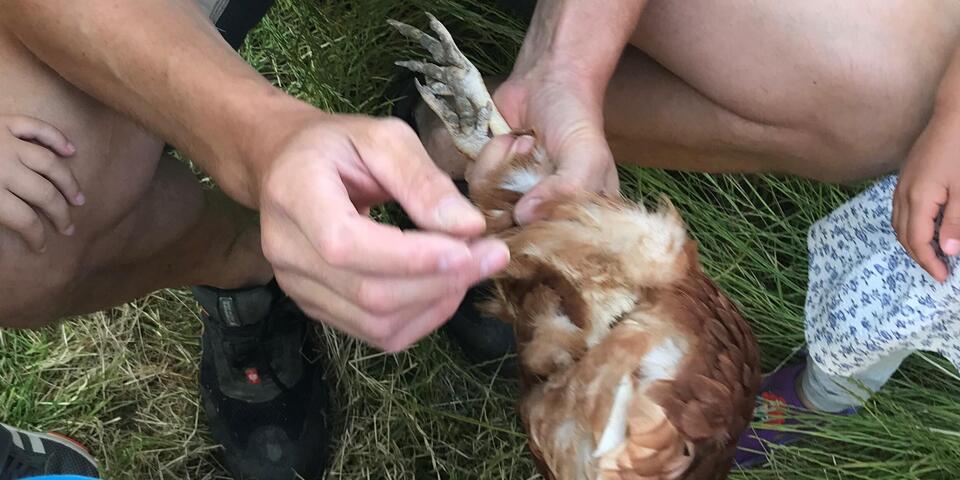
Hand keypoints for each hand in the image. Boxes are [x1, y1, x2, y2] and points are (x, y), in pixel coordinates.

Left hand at [0, 115, 84, 251]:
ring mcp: (6, 142)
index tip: (42, 247)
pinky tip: (70, 151)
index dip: (37, 238)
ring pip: (51, 164)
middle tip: (68, 227)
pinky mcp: (4, 122)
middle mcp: (4, 167)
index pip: (26, 221)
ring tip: (78, 199)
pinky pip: (38, 128)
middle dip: (60, 215)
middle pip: (45, 195)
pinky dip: (57, 139)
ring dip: (68, 183)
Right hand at [256, 112, 509, 351]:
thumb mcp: (382, 138)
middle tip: (491, 255)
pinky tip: (445, 287)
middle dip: (440, 280)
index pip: (347, 244)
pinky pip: (376, 333)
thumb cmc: (339, 146)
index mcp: (294, 194)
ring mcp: (297, 287)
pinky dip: (422, 318)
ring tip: (472, 268)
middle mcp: (286, 250)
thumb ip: (423, 179)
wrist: (289, 165)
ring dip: (437, 302)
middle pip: (369, 292)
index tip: (469, 246)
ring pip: (376, 322)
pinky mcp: (316, 308)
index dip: (412, 256)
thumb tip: (468, 226)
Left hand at [484, 71, 619, 224]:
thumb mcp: (587, 158)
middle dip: (520, 189)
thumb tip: (524, 217)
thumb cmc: (576, 119)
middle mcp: (540, 218)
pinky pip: (473, 183)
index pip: (550, 251)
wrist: (548, 78)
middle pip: (513, 232)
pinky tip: (510, 137)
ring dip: (505, 166)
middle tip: (534, 150)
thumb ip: (565, 192)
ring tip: (526, 140)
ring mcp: (510, 200)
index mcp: (575, 221)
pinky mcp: (487, 180)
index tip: (535, 200)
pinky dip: (489, 156)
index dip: (539, 231)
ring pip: (489, 207)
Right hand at [893, 112, 959, 282]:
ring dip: (911, 241)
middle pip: (903, 235)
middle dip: (919, 255)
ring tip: (930, 252)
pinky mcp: (906, 176)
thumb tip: (949, 251)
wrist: (956, 113)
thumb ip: (956, 222)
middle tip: (937, 269)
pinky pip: (899, 209)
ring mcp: (902, 184)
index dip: (930, 261)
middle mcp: (904, 194)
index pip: (918, 241)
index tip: (943, 277)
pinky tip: (923, 225)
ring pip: (898, 223)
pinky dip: (908, 225)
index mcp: (919, 200)